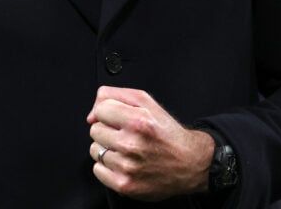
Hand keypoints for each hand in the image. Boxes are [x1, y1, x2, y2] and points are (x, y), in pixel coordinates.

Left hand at [86, 86, 213, 199]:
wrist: (189, 163)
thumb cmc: (167, 133)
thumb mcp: (147, 102)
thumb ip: (115, 96)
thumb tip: (92, 114)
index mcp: (138, 121)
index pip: (100, 110)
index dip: (109, 113)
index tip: (119, 119)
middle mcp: (132, 144)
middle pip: (95, 130)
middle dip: (108, 130)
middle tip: (126, 135)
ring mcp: (127, 166)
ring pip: (95, 150)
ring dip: (107, 149)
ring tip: (127, 150)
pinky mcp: (124, 185)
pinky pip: (97, 170)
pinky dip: (107, 167)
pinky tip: (124, 163)